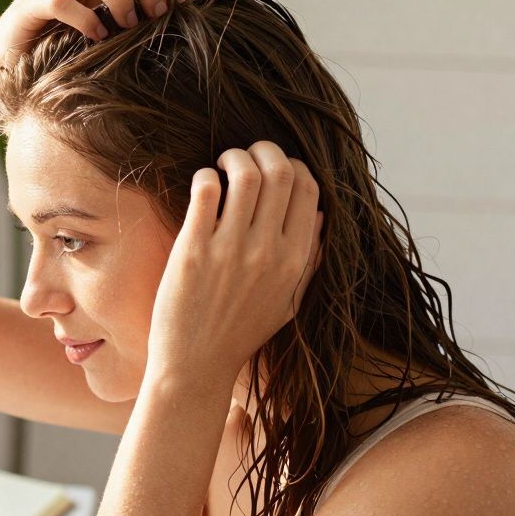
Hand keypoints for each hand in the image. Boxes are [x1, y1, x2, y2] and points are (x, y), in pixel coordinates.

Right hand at [0, 0, 187, 66]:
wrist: (18, 58)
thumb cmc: (71, 37)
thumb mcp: (108, 13)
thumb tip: (180, 4)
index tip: (180, 2)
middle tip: (157, 14)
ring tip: (128, 25)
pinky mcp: (27, 4)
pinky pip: (59, 1)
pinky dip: (85, 19)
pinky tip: (98, 37)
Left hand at [146, 141, 323, 387]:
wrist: (196, 365)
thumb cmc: (240, 334)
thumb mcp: (289, 302)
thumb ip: (309, 261)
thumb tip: (321, 217)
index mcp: (295, 261)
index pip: (308, 189)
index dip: (293, 166)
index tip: (274, 168)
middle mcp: (267, 251)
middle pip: (280, 172)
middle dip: (263, 150)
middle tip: (246, 155)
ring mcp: (230, 249)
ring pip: (245, 174)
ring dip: (234, 157)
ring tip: (223, 165)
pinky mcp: (193, 249)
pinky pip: (206, 190)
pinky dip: (206, 176)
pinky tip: (203, 186)